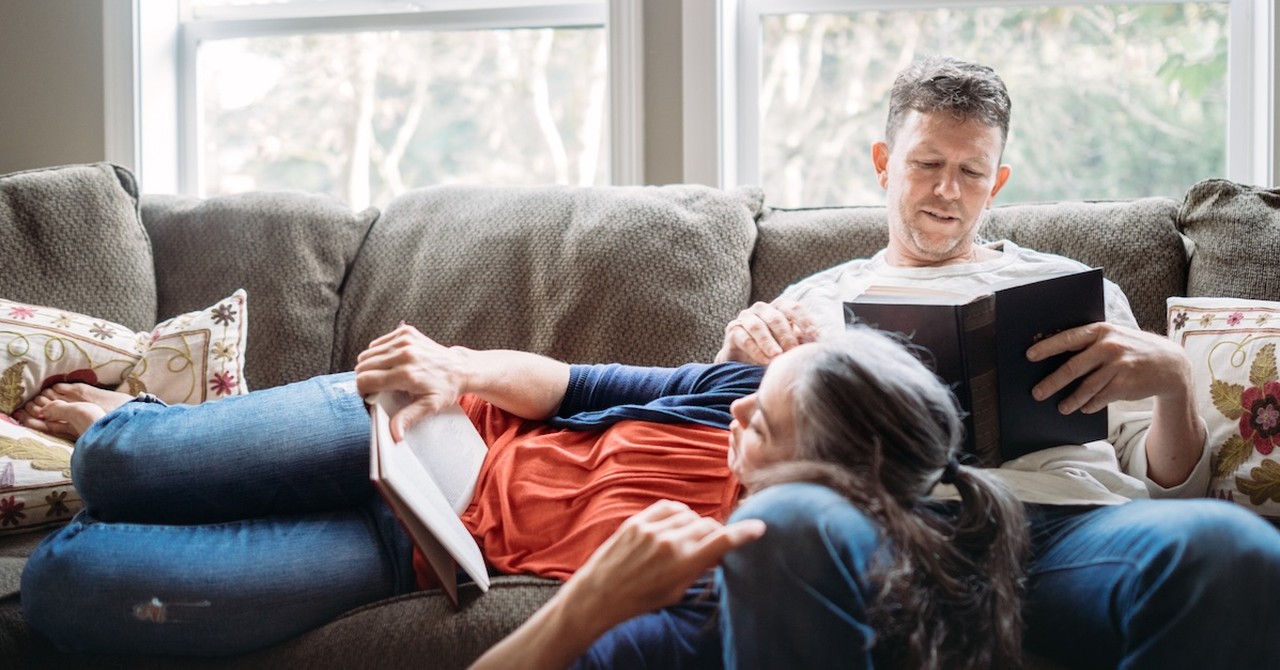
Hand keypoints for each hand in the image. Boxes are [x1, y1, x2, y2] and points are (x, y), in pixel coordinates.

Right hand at [355, 323, 467, 440]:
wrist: (460, 368)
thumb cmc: (445, 388)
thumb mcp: (428, 407)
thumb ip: (407, 418)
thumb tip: (394, 435)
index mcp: (406, 374)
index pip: (365, 380)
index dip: (362, 389)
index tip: (370, 395)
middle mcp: (404, 354)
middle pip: (363, 365)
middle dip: (365, 378)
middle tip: (376, 387)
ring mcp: (405, 340)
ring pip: (367, 353)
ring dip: (370, 365)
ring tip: (383, 375)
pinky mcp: (405, 332)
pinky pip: (378, 343)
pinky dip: (378, 353)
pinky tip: (390, 362)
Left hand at [563, 500, 765, 625]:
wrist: (599, 594)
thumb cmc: (639, 599)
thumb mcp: (675, 591)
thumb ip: (698, 568)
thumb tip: (717, 551)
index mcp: (683, 563)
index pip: (723, 541)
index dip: (744, 533)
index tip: (759, 527)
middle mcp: (670, 541)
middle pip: (708, 525)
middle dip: (715, 534)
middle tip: (712, 545)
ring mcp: (652, 528)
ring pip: (690, 514)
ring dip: (695, 524)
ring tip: (687, 539)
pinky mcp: (638, 520)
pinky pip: (669, 507)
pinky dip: (678, 514)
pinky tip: (675, 525)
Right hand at [716, 298, 818, 363]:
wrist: (744, 362)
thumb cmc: (773, 350)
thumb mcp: (791, 344)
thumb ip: (805, 340)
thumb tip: (831, 341)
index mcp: (779, 307)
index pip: (794, 308)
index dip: (806, 321)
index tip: (816, 337)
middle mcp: (762, 309)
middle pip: (776, 318)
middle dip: (787, 336)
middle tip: (794, 352)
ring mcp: (745, 318)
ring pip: (758, 327)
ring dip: (769, 342)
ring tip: (778, 356)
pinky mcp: (732, 330)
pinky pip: (744, 338)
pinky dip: (755, 350)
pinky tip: (764, 360)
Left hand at [1027, 322, 1193, 414]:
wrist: (1170, 363)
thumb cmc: (1132, 349)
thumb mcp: (1114, 337)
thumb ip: (1090, 343)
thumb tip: (1055, 357)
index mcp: (1101, 331)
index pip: (1068, 338)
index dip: (1047, 347)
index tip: (1029, 356)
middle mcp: (1109, 346)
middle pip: (1073, 366)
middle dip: (1052, 382)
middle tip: (1036, 393)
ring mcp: (1119, 365)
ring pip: (1087, 387)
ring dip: (1071, 399)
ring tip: (1060, 407)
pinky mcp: (1126, 383)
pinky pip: (1101, 398)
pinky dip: (1090, 404)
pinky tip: (1083, 408)